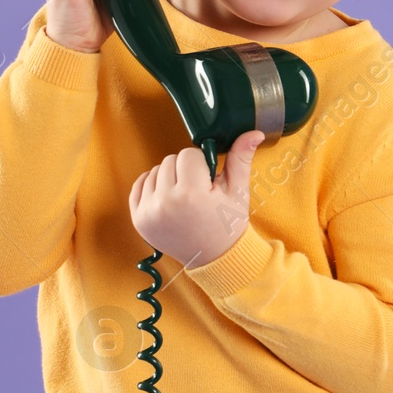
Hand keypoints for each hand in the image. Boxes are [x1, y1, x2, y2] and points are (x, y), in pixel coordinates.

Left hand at [128, 131, 263, 268]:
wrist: (214, 259)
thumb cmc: (228, 225)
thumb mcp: (237, 191)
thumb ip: (241, 158)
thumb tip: (254, 133)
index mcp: (191, 194)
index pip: (188, 154)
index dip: (201, 165)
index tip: (208, 182)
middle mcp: (165, 203)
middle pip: (170, 160)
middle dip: (185, 170)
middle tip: (198, 191)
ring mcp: (148, 213)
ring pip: (155, 171)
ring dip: (169, 178)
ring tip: (184, 198)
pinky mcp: (138, 219)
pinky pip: (139, 185)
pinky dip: (152, 187)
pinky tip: (168, 198)